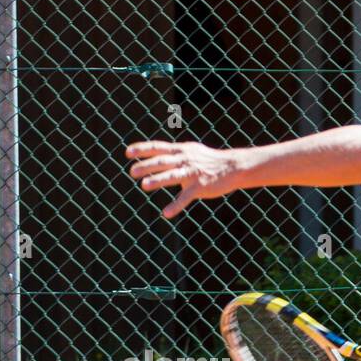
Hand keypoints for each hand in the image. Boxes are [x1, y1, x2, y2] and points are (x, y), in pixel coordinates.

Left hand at [126, 140, 241, 217]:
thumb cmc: (209, 160)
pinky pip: (186, 197)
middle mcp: (184, 160)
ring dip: (157, 180)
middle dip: (146, 166)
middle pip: (162, 161)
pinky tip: (166, 214)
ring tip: (144, 185)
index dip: (142, 149)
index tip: (127, 152)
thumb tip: (157, 154)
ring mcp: (192, 173)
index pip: (158, 147)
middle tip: (132, 172)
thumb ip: (174, 154)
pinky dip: (176, 206)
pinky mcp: (200, 187)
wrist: (232, 167)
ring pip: (172, 176)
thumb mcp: (191, 151)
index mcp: (180, 151)